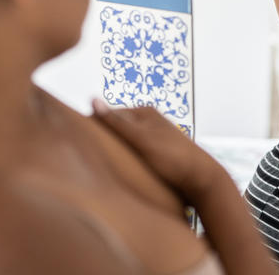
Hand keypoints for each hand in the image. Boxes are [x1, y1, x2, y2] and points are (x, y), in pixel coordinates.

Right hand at [91, 100, 221, 203]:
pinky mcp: (158, 154)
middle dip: (103, 139)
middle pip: (117, 128)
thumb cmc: (172, 159)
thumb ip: (116, 122)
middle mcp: (149, 121)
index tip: (76, 140)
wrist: (203, 180)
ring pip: (125, 142)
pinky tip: (119, 170)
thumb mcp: (140, 140)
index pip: (108, 115)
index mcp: (144, 112)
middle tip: (85, 155)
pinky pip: (133, 153)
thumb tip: (91, 98)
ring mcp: (154, 137)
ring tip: (100, 164)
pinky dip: (125, 159)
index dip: (92, 126)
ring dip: (114, 151)